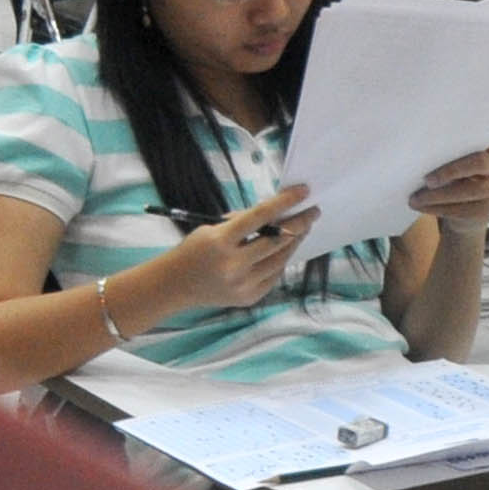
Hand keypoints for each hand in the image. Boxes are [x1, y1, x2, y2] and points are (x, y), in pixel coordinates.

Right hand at [147, 185, 317, 311]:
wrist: (175, 285)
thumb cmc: (194, 250)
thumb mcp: (212, 229)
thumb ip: (242, 223)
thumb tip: (276, 215)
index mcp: (221, 241)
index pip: (260, 217)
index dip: (284, 203)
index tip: (304, 191)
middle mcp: (233, 265)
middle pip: (277, 241)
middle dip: (299, 224)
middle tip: (313, 212)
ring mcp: (242, 285)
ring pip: (280, 260)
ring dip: (294, 242)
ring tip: (303, 229)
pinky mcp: (249, 297)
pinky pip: (274, 276)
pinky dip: (281, 261)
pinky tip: (286, 250)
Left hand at [403, 145, 488, 229]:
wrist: (461, 214)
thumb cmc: (452, 177)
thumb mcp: (452, 160)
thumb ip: (448, 151)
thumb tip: (421, 149)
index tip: (473, 136)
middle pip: (480, 162)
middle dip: (451, 170)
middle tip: (427, 179)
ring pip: (469, 190)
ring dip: (437, 195)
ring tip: (415, 198)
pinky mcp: (485, 211)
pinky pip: (460, 209)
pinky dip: (436, 207)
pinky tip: (421, 205)